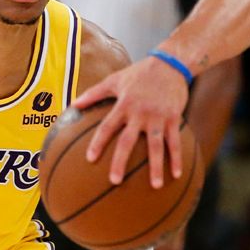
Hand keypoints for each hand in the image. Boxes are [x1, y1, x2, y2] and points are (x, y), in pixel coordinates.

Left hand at [74, 56, 189, 188]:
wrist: (170, 63)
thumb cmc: (139, 73)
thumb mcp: (115, 80)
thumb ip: (94, 93)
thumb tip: (73, 104)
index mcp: (124, 104)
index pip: (107, 126)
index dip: (98, 142)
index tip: (90, 159)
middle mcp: (140, 112)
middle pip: (127, 141)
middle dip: (120, 161)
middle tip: (115, 181)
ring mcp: (158, 117)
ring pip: (155, 146)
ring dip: (155, 167)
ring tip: (155, 186)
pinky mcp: (173, 118)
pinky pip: (175, 141)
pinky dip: (176, 158)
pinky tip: (176, 174)